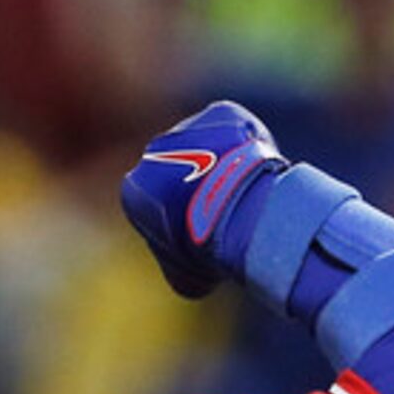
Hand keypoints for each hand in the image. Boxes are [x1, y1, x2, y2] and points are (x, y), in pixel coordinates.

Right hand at [119, 100, 288, 296]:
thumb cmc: (208, 249)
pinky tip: (259, 168)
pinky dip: (246, 145)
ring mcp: (187, 128)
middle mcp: (153, 151)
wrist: (241, 210)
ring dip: (222, 165)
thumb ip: (179, 267)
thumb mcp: (186, 279)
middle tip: (228, 212)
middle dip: (197, 187)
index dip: (180, 222)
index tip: (203, 233)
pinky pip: (234, 130)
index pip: (154, 206)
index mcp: (134, 189)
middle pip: (176, 170)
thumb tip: (191, 273)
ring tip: (248, 192)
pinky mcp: (221, 114)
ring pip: (206, 147)